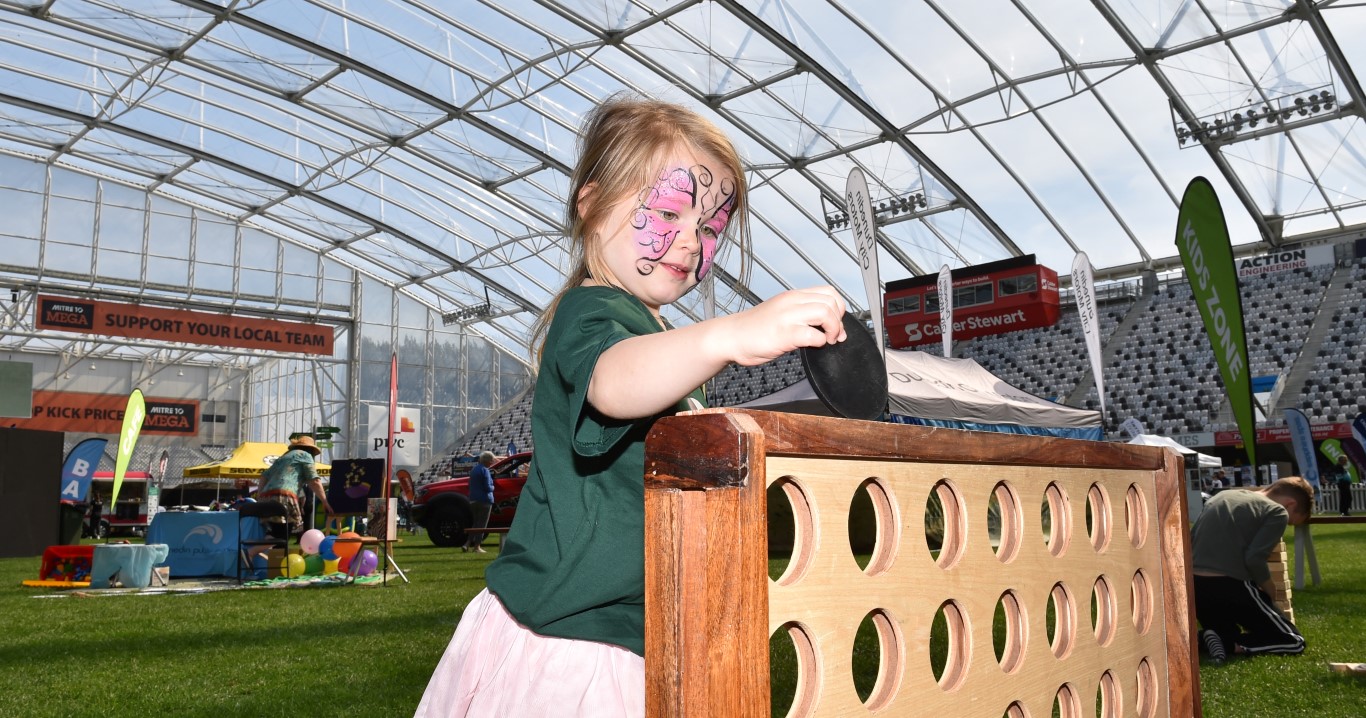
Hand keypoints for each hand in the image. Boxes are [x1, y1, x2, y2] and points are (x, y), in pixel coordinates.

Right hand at [721, 286, 846, 365]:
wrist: (730, 337)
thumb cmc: (754, 329)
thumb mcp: (781, 313)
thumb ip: (801, 315)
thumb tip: (826, 326)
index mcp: (793, 296)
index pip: (829, 292)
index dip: (838, 308)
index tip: (835, 323)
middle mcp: (791, 302)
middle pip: (831, 301)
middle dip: (839, 321)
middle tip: (833, 335)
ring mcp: (787, 317)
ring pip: (825, 313)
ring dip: (833, 329)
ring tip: (826, 340)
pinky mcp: (784, 334)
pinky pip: (813, 335)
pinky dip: (820, 342)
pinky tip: (813, 346)